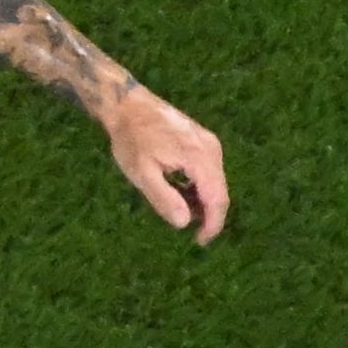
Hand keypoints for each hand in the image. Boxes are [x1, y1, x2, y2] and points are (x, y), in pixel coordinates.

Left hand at [103, 86, 228, 243]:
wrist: (128, 105)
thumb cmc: (131, 140)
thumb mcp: (141, 172)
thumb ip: (163, 197)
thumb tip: (185, 223)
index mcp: (200, 158)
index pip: (218, 199)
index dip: (213, 224)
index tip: (201, 242)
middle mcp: (212, 149)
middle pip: (219, 191)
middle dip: (207, 214)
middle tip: (188, 231)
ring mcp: (209, 143)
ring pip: (215, 181)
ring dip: (201, 200)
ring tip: (177, 207)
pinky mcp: (204, 140)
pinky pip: (209, 170)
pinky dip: (198, 185)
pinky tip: (179, 189)